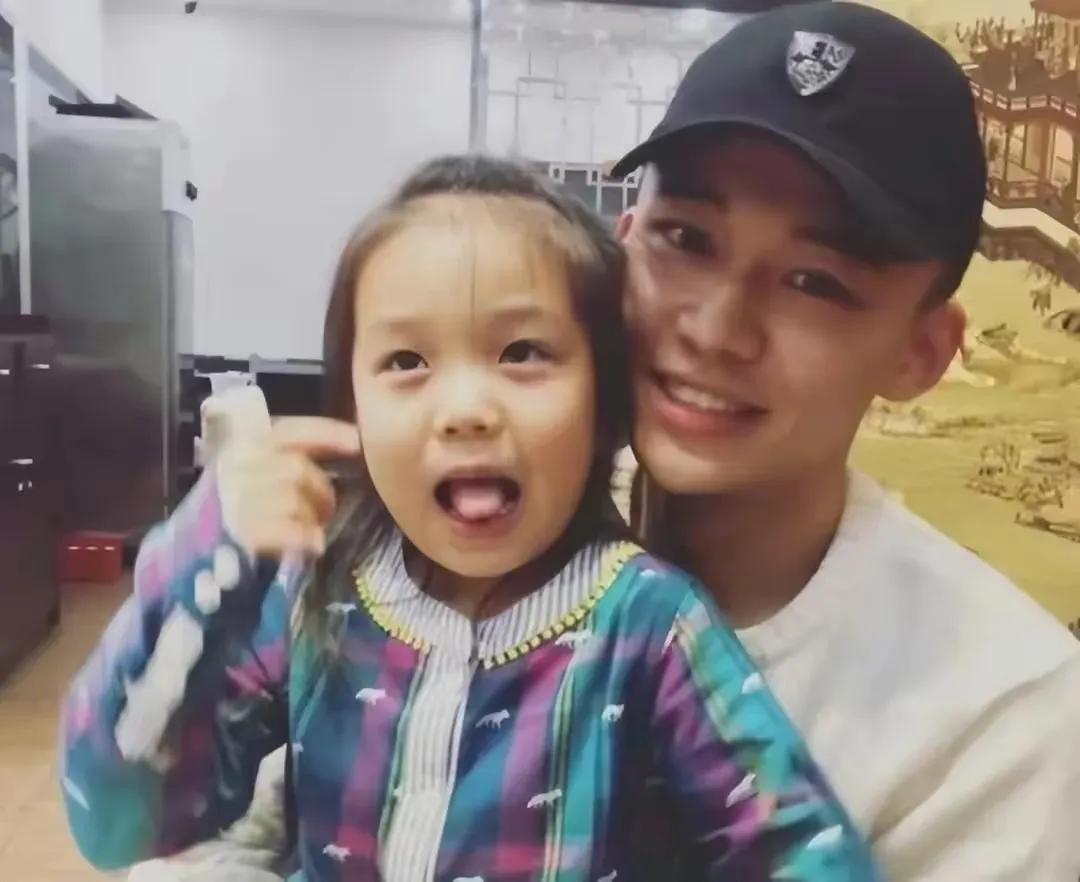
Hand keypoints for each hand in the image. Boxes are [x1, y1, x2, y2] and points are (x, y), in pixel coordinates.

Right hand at [217, 417, 360, 558]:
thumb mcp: (255, 472)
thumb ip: (288, 455)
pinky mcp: (240, 535)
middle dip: (320, 492)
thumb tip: (346, 442)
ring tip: (310, 531)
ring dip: (311, 518)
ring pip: (293, 500)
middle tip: (325, 511)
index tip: (357, 442)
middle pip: (295, 469)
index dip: (327, 434)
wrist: (198, 556)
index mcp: (242, 447)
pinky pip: (288, 532)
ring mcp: (234, 502)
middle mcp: (234, 469)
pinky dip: (305, 539)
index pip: (291, 432)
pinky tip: (312, 545)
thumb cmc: (238, 511)